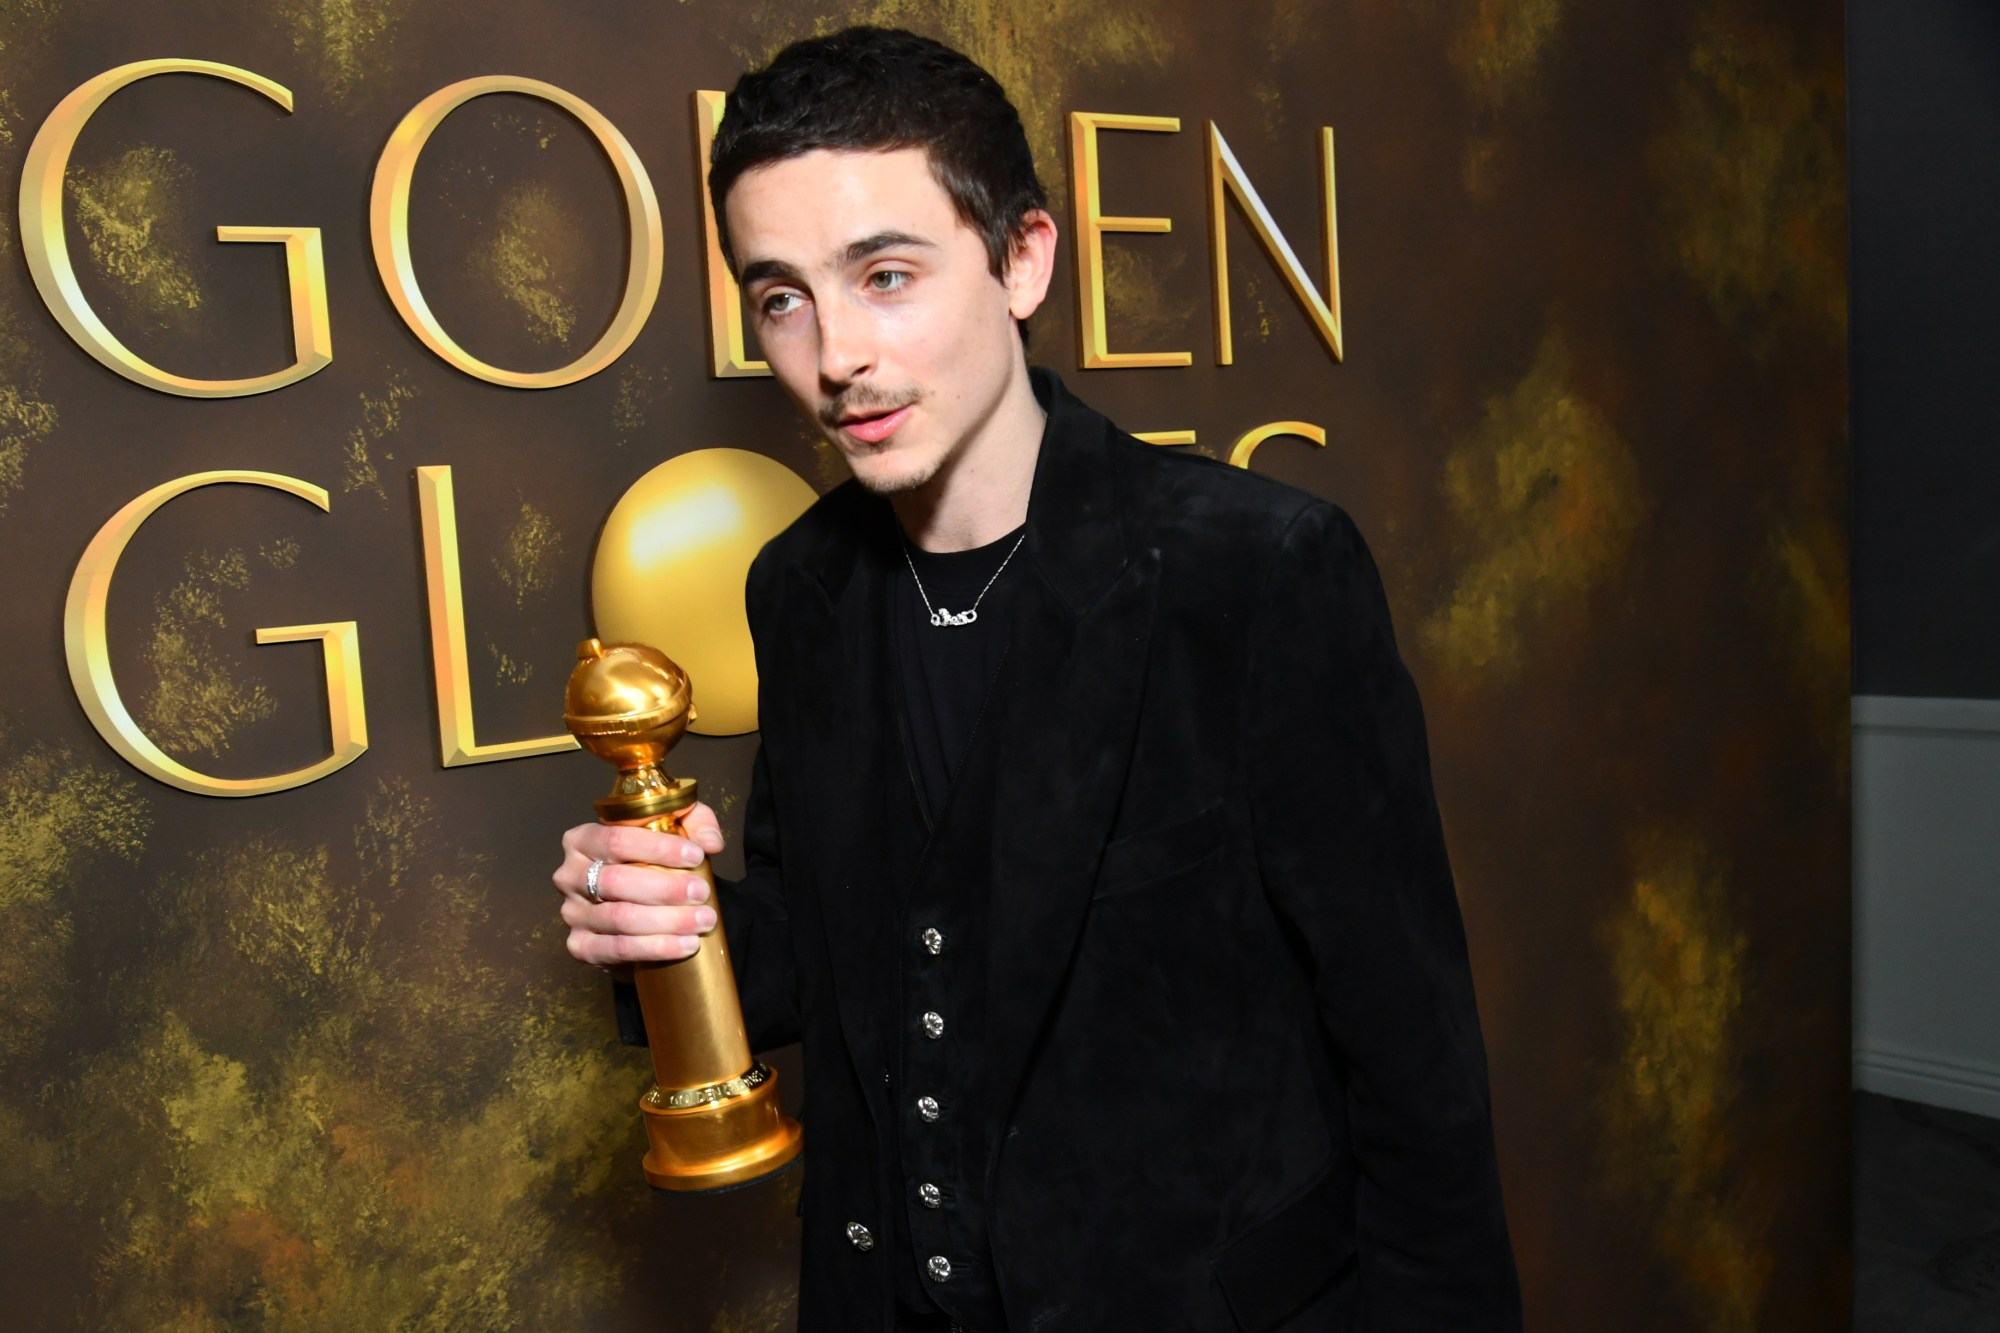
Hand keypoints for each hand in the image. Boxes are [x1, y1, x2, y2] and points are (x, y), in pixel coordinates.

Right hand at [553, 803, 727, 974]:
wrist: (642, 906)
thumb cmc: (654, 860)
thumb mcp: (675, 829)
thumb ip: (696, 823)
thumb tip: (711, 842)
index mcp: (582, 840)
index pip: (617, 840)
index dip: (659, 848)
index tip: (697, 856)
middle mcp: (569, 875)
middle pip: (617, 881)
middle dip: (666, 888)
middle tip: (702, 893)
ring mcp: (572, 914)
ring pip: (620, 918)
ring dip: (668, 921)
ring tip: (704, 920)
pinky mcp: (580, 947)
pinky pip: (618, 949)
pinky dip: (656, 948)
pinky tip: (686, 945)